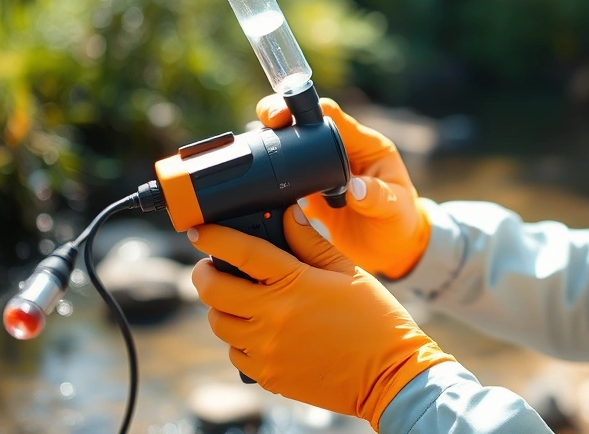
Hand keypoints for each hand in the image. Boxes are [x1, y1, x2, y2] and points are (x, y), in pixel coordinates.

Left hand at [189, 206, 454, 428]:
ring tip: (239, 299)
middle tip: (211, 267)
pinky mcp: (267, 375)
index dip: (214, 237)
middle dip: (205, 273)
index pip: (241, 252)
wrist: (388, 374)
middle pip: (214, 290)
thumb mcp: (348, 271)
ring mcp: (267, 349)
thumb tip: (287, 213)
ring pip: (219, 323)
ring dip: (222, 306)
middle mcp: (273, 317)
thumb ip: (311, 241)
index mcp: (295, 282)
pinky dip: (239, 338)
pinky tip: (259, 330)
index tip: (199, 230)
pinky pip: (235, 352)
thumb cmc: (374, 318)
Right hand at [257, 95, 428, 278]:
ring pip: (290, 148)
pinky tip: (255, 183)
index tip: (287, 115)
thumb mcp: (394, 209)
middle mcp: (340, 153)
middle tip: (263, 123)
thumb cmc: (399, 222)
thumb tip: (356, 188)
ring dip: (271, 145)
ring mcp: (321, 172)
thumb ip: (377, 197)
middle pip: (304, 124)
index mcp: (363, 145)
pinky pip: (284, 179)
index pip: (333, 117)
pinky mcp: (308, 193)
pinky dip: (269, 178)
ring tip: (251, 151)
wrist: (391, 250)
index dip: (308, 110)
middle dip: (280, 118)